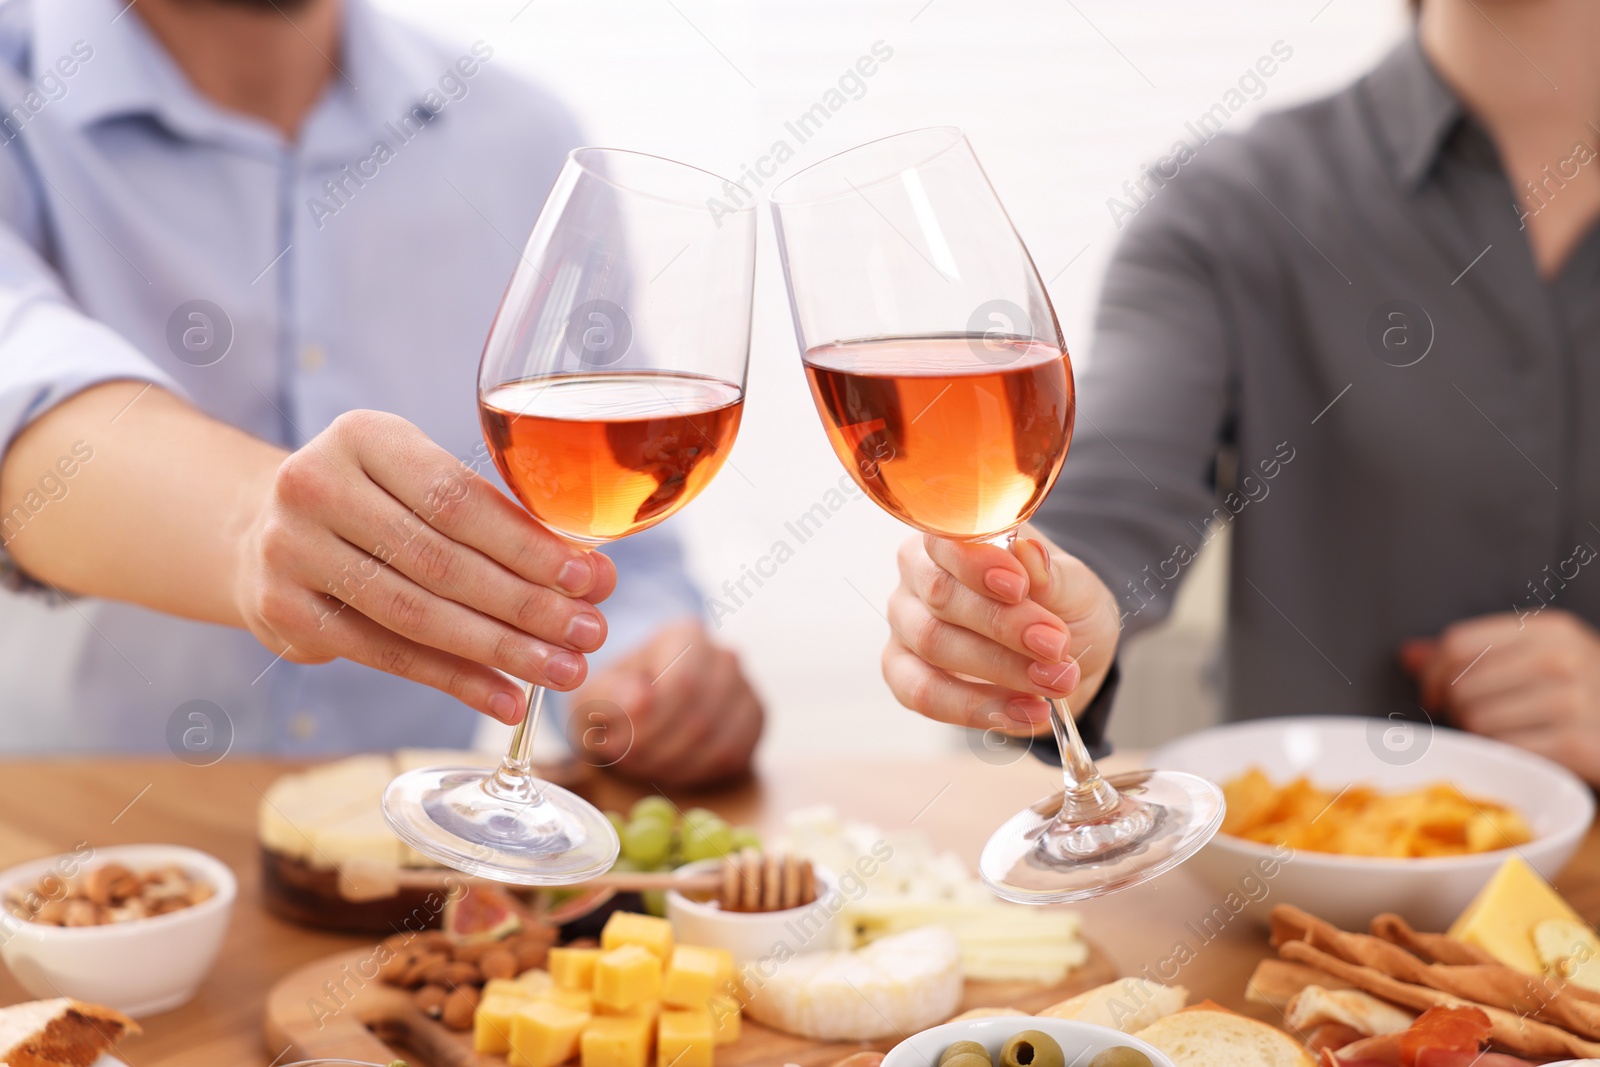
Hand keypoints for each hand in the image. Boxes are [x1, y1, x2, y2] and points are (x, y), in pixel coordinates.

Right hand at [234, 410, 616, 723]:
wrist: (259, 530)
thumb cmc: (373, 503)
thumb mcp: (417, 479)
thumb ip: (494, 519)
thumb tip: (592, 576)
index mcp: (364, 437)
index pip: (458, 500)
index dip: (529, 546)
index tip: (590, 579)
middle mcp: (316, 485)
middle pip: (441, 561)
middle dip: (527, 605)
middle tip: (589, 633)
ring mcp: (291, 550)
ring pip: (415, 614)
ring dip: (499, 650)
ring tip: (561, 671)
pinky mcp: (282, 611)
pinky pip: (385, 655)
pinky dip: (454, 681)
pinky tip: (505, 698)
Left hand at [563, 619, 762, 787]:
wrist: (641, 703)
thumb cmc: (617, 695)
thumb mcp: (597, 692)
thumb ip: (609, 694)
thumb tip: (640, 701)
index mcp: (686, 635)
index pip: (683, 683)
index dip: (649, 723)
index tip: (614, 742)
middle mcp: (724, 657)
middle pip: (700, 717)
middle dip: (657, 750)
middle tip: (625, 759)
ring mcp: (746, 689)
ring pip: (719, 743)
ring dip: (673, 765)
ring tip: (642, 762)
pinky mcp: (754, 722)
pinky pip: (733, 757)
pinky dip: (696, 772)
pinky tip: (669, 767)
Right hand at [882, 526, 1120, 735]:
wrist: (1064, 658)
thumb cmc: (1062, 607)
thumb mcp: (1074, 586)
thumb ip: (1050, 572)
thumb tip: (1029, 553)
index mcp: (952, 539)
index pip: (945, 541)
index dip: (976, 564)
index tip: (1019, 587)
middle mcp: (918, 577)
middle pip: (941, 596)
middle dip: (1001, 624)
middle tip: (1054, 646)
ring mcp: (906, 627)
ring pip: (933, 644)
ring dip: (999, 669)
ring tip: (1055, 682)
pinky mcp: (904, 675)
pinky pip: (926, 694)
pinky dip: (978, 708)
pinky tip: (1024, 712)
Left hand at [1402, 609, 1599, 781]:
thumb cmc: (1581, 697)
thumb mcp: (1537, 659)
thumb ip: (1471, 653)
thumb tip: (1408, 655)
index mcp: (1549, 629)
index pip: (1457, 643)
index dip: (1432, 674)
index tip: (1433, 695)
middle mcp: (1563, 658)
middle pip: (1461, 684)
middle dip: (1454, 709)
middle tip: (1471, 720)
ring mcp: (1574, 701)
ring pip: (1477, 720)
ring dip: (1480, 735)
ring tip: (1506, 734)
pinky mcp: (1578, 744)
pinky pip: (1505, 750)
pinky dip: (1505, 756)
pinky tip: (1526, 752)